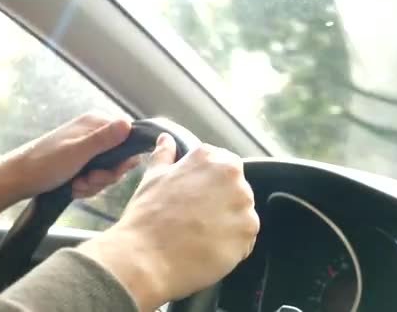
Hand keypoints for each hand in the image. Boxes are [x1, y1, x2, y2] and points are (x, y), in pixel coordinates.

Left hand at [0, 113, 138, 225]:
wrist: (16, 180)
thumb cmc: (45, 163)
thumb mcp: (78, 152)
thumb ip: (105, 139)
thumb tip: (128, 123)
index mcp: (96, 123)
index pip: (129, 137)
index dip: (124, 158)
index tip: (112, 171)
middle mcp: (94, 133)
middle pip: (120, 157)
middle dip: (106, 175)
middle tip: (89, 180)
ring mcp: (88, 148)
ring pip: (108, 170)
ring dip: (95, 184)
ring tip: (77, 186)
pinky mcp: (82, 161)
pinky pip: (97, 176)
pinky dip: (87, 186)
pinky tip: (74, 188)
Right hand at [78, 135, 258, 310]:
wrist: (147, 257)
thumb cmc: (147, 215)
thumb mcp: (152, 178)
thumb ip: (164, 155)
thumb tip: (166, 138)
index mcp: (210, 157)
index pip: (223, 164)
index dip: (210, 183)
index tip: (196, 197)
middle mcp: (232, 176)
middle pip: (236, 188)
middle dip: (222, 202)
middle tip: (198, 218)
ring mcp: (244, 203)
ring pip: (242, 213)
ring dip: (229, 223)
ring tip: (203, 236)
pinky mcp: (249, 230)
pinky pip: (246, 237)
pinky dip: (233, 244)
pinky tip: (211, 249)